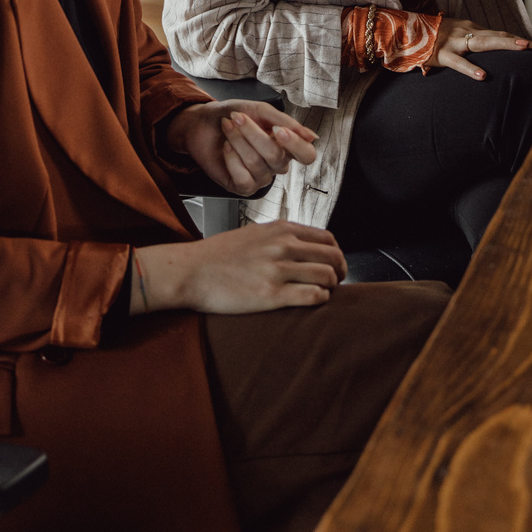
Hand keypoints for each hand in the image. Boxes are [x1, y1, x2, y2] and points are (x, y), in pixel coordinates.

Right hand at [132, 220, 345, 315]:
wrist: (191, 271)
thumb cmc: (218, 255)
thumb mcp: (253, 233)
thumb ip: (279, 235)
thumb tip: (303, 245)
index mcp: (280, 229)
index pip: (327, 238)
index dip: (336, 254)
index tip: (334, 265)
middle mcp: (282, 245)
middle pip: (333, 256)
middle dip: (341, 271)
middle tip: (336, 283)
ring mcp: (278, 269)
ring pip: (328, 276)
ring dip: (331, 287)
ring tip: (323, 294)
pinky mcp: (271, 295)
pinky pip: (313, 296)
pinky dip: (320, 300)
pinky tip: (312, 302)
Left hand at [164, 100, 317, 196]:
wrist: (202, 123)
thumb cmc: (232, 115)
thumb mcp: (259, 110)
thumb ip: (285, 122)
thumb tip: (311, 137)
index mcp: (286, 145)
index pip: (307, 155)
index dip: (295, 144)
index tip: (278, 129)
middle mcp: (276, 164)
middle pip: (277, 157)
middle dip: (253, 134)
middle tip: (237, 117)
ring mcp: (261, 178)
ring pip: (257, 164)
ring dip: (238, 140)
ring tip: (228, 127)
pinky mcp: (243, 187)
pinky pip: (243, 178)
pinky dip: (231, 158)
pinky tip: (226, 147)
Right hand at [427, 19, 531, 79]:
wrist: (406, 30)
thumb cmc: (433, 37)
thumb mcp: (457, 37)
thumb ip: (473, 43)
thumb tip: (492, 52)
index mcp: (473, 29)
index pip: (503, 34)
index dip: (523, 41)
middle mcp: (468, 32)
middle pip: (501, 36)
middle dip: (523, 43)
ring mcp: (456, 42)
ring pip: (485, 43)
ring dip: (506, 45)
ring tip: (525, 49)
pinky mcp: (442, 54)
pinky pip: (459, 63)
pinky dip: (471, 68)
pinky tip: (483, 76)